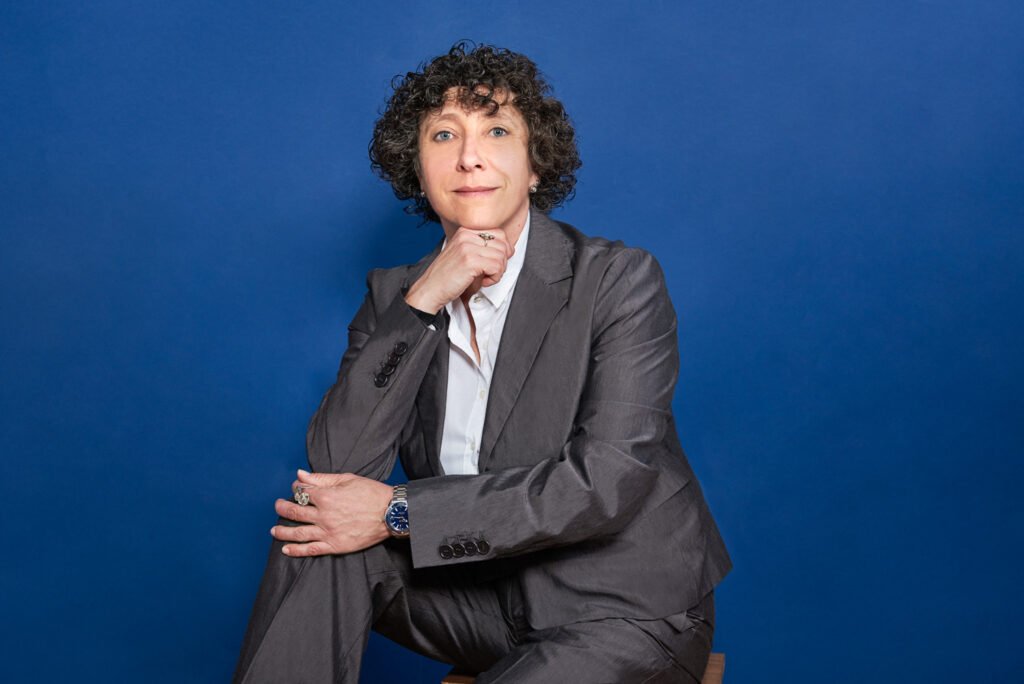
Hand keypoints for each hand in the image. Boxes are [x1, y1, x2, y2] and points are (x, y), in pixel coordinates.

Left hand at [270, 469, 394, 556]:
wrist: (391, 513)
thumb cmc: (372, 494)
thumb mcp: (347, 479)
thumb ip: (321, 478)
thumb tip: (300, 474)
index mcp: (326, 496)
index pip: (302, 492)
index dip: (296, 488)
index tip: (296, 487)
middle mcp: (324, 515)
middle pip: (295, 512)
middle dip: (283, 507)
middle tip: (278, 506)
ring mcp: (328, 532)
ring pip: (298, 533)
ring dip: (283, 531)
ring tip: (274, 530)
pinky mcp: (335, 545)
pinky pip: (311, 549)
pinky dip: (296, 550)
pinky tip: (286, 550)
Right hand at [404, 227, 513, 312]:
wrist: (430, 289)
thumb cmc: (447, 275)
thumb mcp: (464, 253)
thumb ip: (482, 247)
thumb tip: (508, 249)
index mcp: (465, 231)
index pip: (498, 233)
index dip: (503, 250)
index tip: (496, 262)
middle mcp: (467, 236)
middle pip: (502, 244)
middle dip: (502, 261)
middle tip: (491, 272)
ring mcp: (468, 247)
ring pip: (501, 256)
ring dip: (498, 272)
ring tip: (485, 277)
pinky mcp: (471, 261)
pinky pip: (497, 267)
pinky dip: (494, 278)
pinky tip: (483, 281)